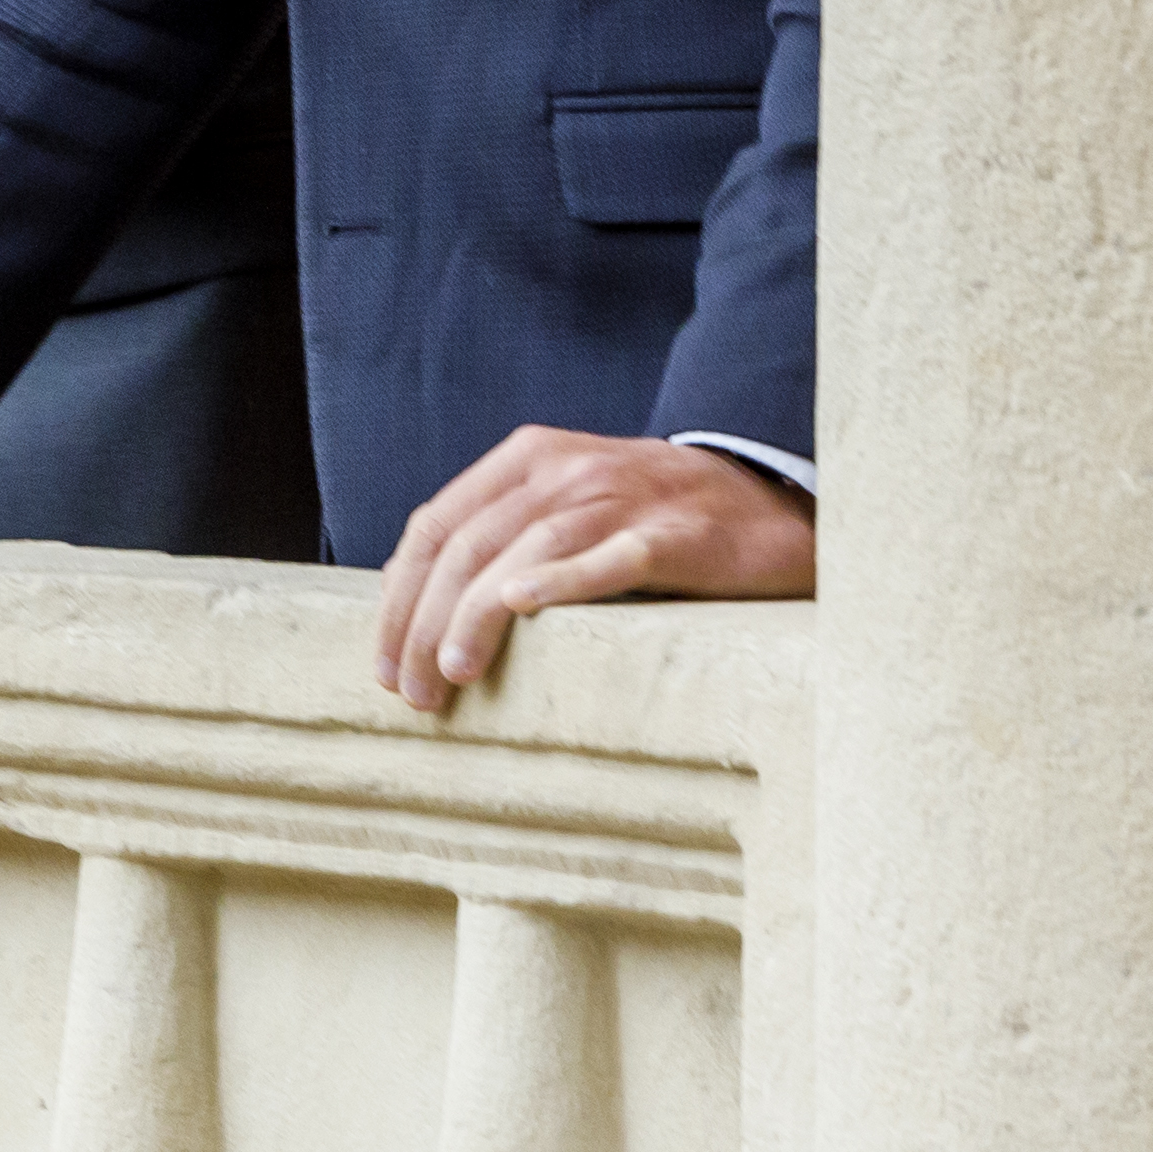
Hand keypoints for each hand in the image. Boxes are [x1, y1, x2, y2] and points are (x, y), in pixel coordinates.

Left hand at [366, 429, 811, 713]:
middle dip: (424, 622)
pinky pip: (607, 559)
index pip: (435, 525)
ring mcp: (619, 499)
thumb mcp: (568, 502)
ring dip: (474, 616)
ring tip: (452, 675)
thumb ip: (501, 535)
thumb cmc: (653, 516)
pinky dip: (560, 582)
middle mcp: (564, 470)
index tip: (384, 664)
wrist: (768, 498)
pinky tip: (522, 610)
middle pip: (466, 546)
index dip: (398, 597)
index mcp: (527, 459)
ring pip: (521, 554)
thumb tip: (415, 605)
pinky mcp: (672, 537)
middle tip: (412, 693)